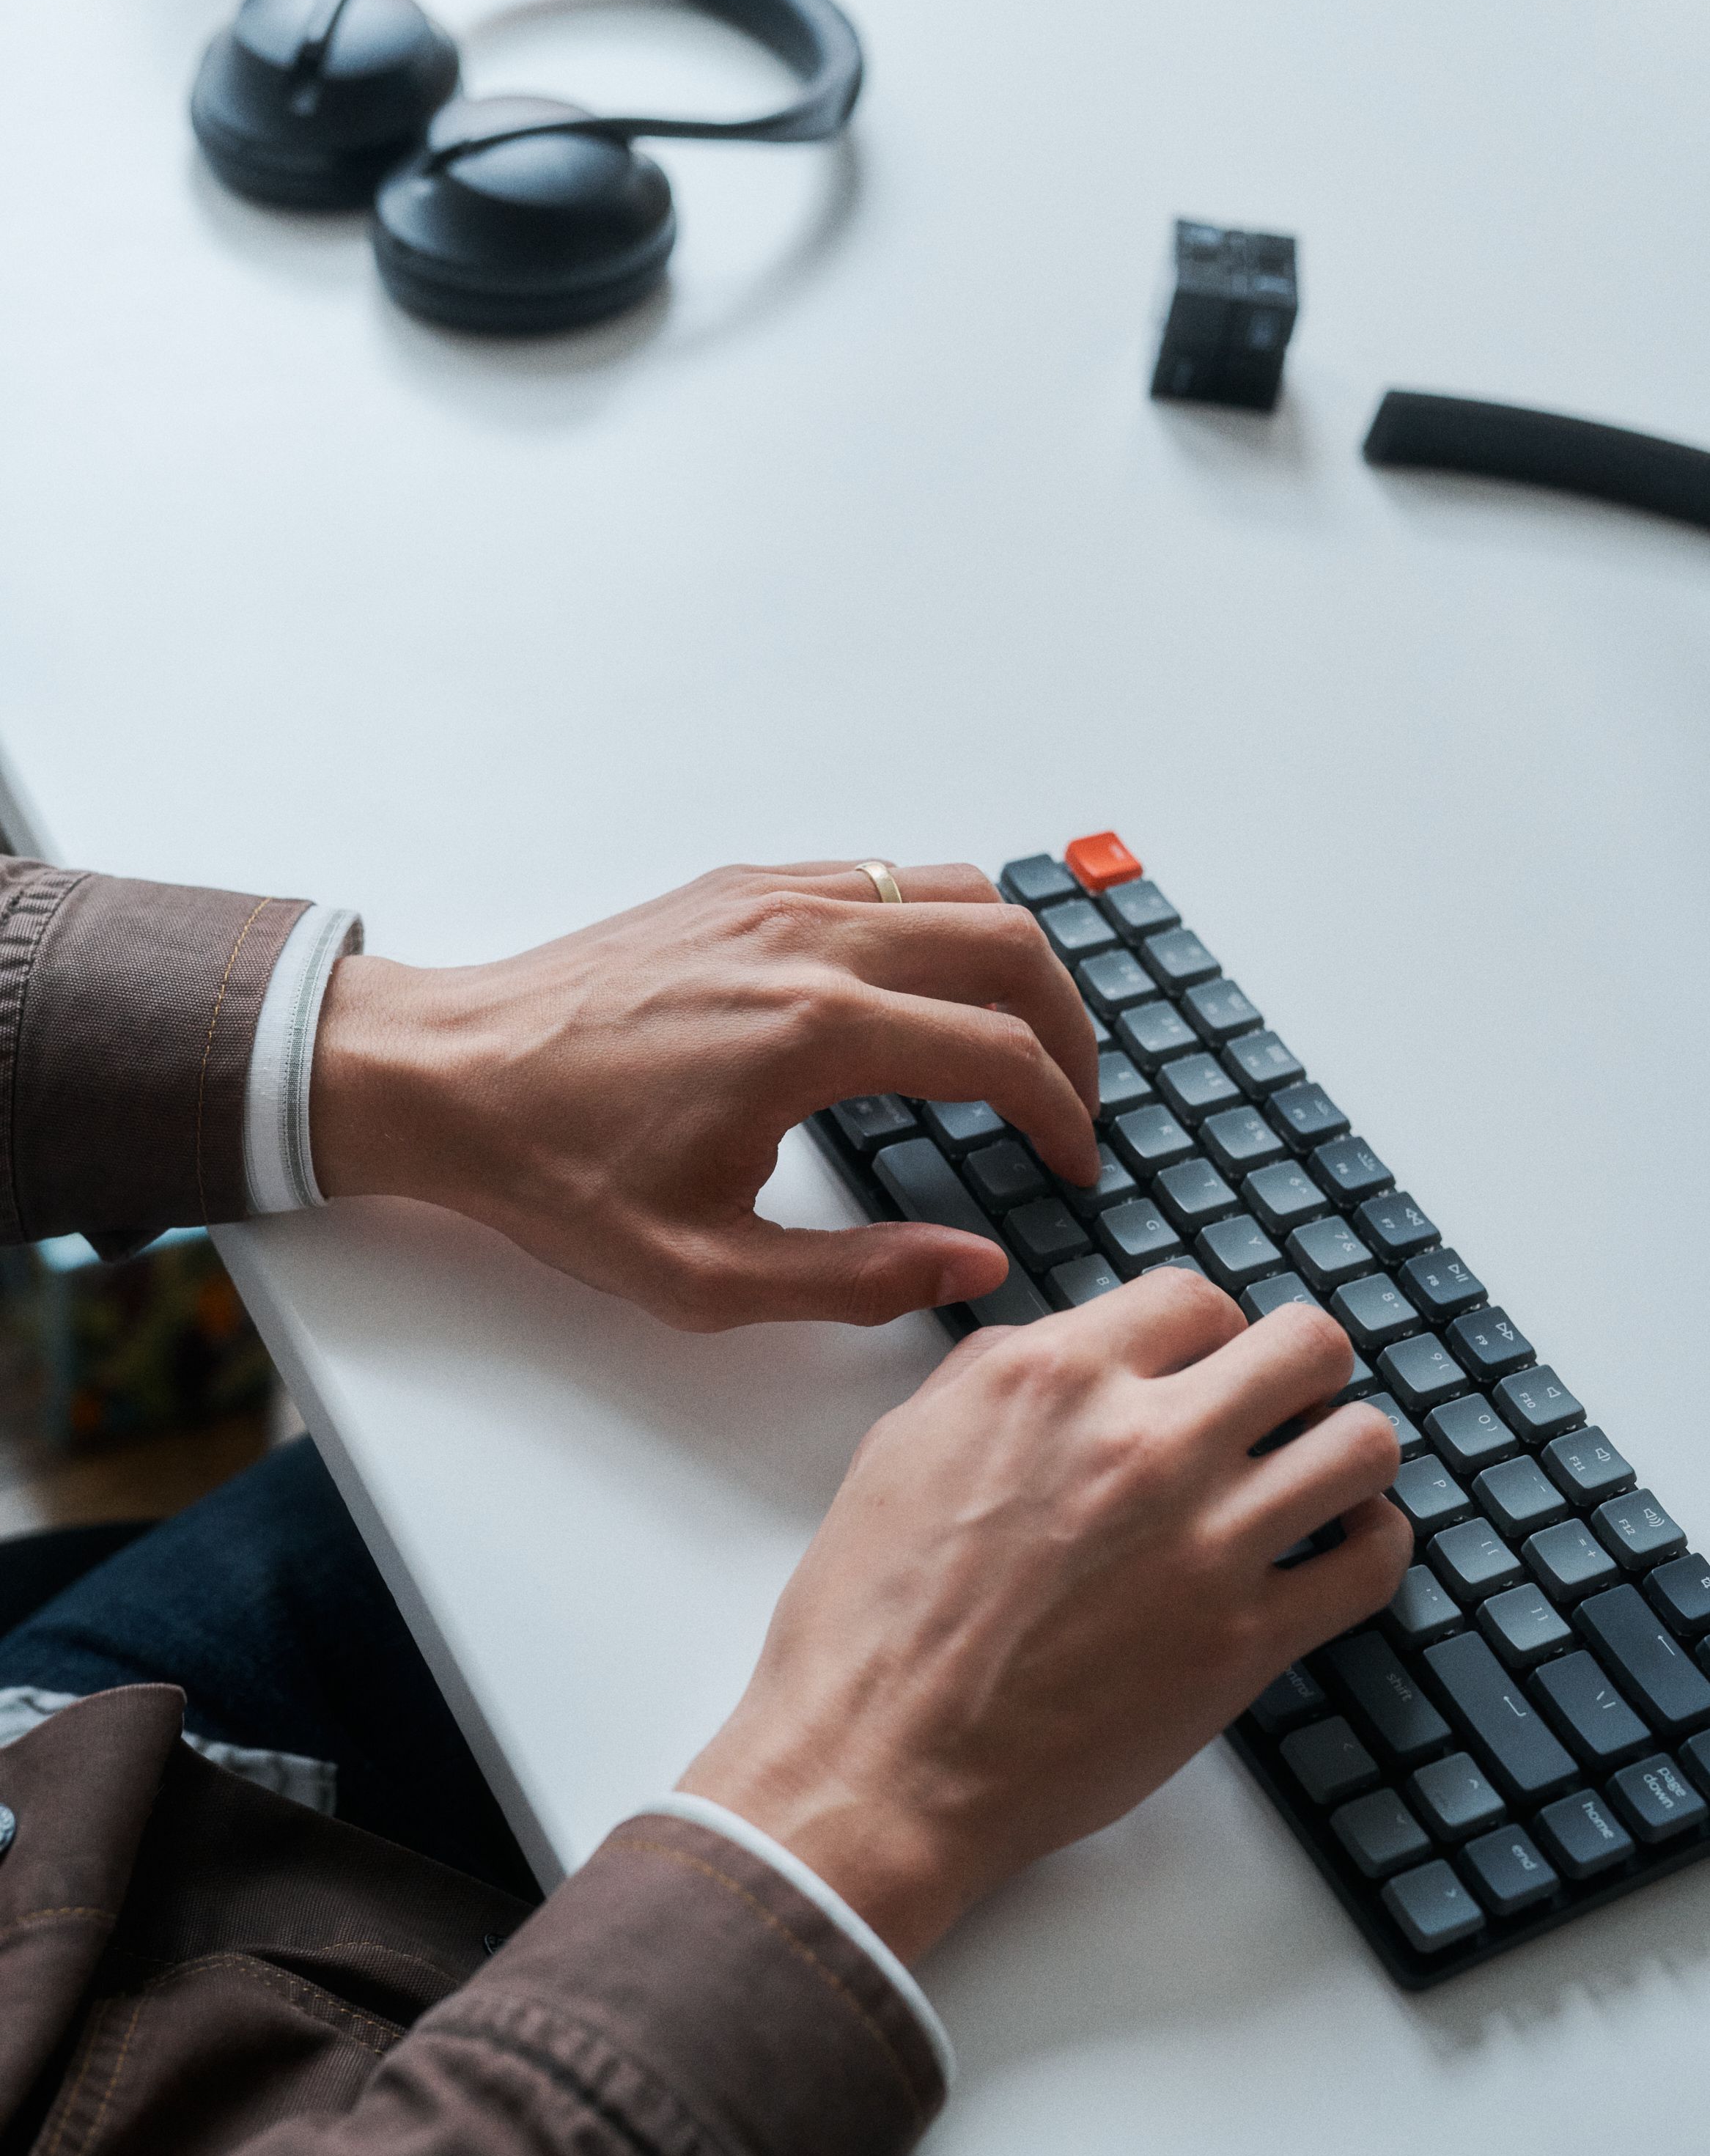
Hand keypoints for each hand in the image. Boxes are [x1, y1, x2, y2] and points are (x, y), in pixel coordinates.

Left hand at [309, 860, 1098, 1329]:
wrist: (444, 1077)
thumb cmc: (556, 1172)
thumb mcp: (706, 1275)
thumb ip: (858, 1278)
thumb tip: (973, 1264)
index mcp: (813, 1032)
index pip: (1001, 1053)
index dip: (1063, 1114)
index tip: (1074, 1162)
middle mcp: (807, 939)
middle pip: (1008, 944)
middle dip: (1070, 1024)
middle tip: (1074, 1098)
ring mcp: (773, 897)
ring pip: (954, 889)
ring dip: (1012, 961)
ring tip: (1019, 1040)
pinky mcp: (739, 886)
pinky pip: (881, 876)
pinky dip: (937, 922)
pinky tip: (924, 992)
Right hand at [679, 1273, 1408, 1960]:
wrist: (879, 1763)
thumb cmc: (873, 1616)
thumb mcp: (906, 1443)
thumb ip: (998, 1374)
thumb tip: (1068, 1346)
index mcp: (1054, 1379)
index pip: (1194, 1297)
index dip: (1208, 1332)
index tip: (1204, 1368)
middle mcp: (1143, 1442)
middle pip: (1306, 1345)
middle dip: (1301, 1371)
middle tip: (1277, 1411)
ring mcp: (1205, 1542)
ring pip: (1363, 1443)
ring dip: (1348, 1452)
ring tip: (1317, 1480)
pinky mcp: (1244, 1642)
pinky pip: (1372, 1565)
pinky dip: (1374, 1547)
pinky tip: (1341, 1551)